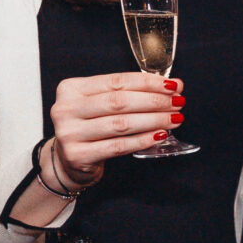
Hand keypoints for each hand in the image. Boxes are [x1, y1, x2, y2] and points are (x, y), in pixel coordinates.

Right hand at [51, 70, 185, 172]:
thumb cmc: (89, 128)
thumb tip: (170, 86)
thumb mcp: (99, 104)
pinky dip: (142, 140)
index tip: (172, 85)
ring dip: (153, 120)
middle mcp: (66, 109)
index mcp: (71, 89)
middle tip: (177, 102)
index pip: (116, 81)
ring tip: (173, 119)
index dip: (148, 83)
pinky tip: (159, 136)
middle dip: (154, 101)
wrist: (68, 162)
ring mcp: (69, 133)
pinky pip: (118, 146)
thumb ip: (127, 93)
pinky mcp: (78, 155)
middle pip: (119, 101)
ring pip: (121, 124)